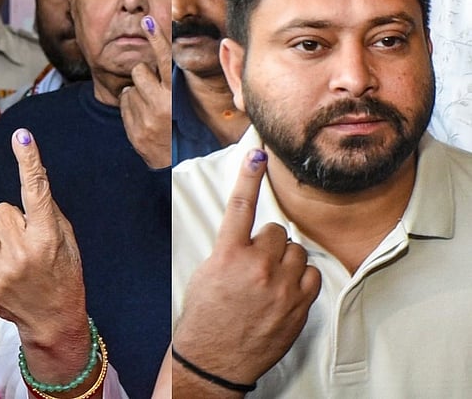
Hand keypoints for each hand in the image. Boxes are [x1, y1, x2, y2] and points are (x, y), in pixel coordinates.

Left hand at [0, 128, 90, 382]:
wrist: (52, 319)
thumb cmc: (61, 273)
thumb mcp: (65, 239)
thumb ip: (45, 210)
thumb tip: (30, 173)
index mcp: (48, 235)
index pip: (37, 189)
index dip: (29, 160)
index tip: (22, 136)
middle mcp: (25, 250)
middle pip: (1, 209)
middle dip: (11, 221)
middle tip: (25, 242)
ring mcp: (3, 268)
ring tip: (14, 260)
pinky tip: (1, 270)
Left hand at [120, 15, 171, 168]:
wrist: (178, 165)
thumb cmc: (186, 128)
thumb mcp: (188, 102)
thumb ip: (176, 81)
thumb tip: (165, 57)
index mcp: (178, 96)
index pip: (165, 60)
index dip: (157, 38)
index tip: (147, 21)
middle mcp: (162, 105)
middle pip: (139, 71)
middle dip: (143, 76)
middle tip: (155, 90)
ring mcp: (145, 118)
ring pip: (129, 88)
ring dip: (136, 93)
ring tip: (150, 107)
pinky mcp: (134, 129)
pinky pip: (123, 104)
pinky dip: (130, 107)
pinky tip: (143, 117)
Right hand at [173, 149, 320, 386]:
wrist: (215, 359)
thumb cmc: (205, 317)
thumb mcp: (206, 274)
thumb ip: (229, 250)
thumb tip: (247, 235)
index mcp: (227, 256)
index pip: (240, 207)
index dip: (248, 177)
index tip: (257, 153)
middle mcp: (256, 267)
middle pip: (274, 230)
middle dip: (266, 243)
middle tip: (254, 264)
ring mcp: (281, 286)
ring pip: (294, 250)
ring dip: (284, 260)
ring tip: (268, 281)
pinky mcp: (299, 304)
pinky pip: (309, 272)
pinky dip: (299, 278)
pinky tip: (284, 291)